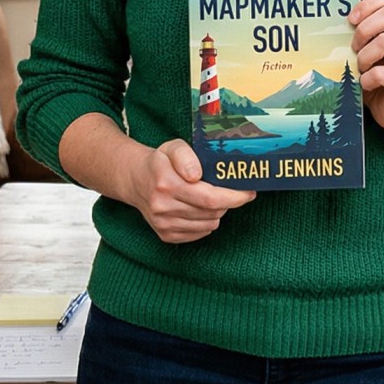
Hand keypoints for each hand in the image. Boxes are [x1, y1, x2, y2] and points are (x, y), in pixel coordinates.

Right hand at [126, 140, 255, 243]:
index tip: (249, 192)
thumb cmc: (160, 162)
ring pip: (209, 225)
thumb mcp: (173, 147)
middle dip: (228, 202)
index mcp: (166, 183)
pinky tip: (198, 209)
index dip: (234, 197)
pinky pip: (200, 234)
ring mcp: (163, 224)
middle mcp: (163, 207)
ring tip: (209, 197)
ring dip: (217, 212)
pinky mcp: (165, 235)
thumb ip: (186, 156)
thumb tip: (196, 175)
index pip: (209, 198)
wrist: (135, 180)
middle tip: (230, 190)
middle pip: (212, 212)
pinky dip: (206, 222)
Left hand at [349, 0, 383, 140]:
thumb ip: (358, 35)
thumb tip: (331, 24)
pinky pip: (382, 73)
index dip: (368, 4)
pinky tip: (367, 84)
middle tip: (354, 47)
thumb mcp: (366, 51)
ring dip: (364, 57)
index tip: (352, 19)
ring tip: (361, 68)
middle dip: (364, 30)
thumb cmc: (377, 77)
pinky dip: (367, 79)